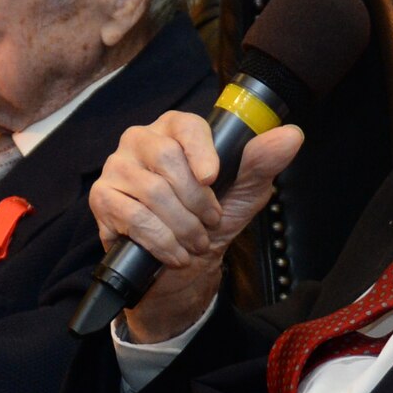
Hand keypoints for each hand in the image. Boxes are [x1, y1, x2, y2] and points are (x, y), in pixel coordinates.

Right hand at [88, 113, 305, 341]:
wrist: (182, 267)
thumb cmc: (211, 221)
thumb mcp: (244, 192)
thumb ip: (261, 162)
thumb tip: (291, 136)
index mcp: (174, 129)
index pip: (186, 126)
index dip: (202, 152)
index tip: (213, 178)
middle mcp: (140, 141)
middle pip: (167, 158)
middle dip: (197, 201)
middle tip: (210, 222)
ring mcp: (116, 168)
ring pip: (153, 192)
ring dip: (183, 226)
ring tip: (195, 242)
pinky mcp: (102, 199)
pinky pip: (133, 217)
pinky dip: (162, 241)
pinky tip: (174, 253)